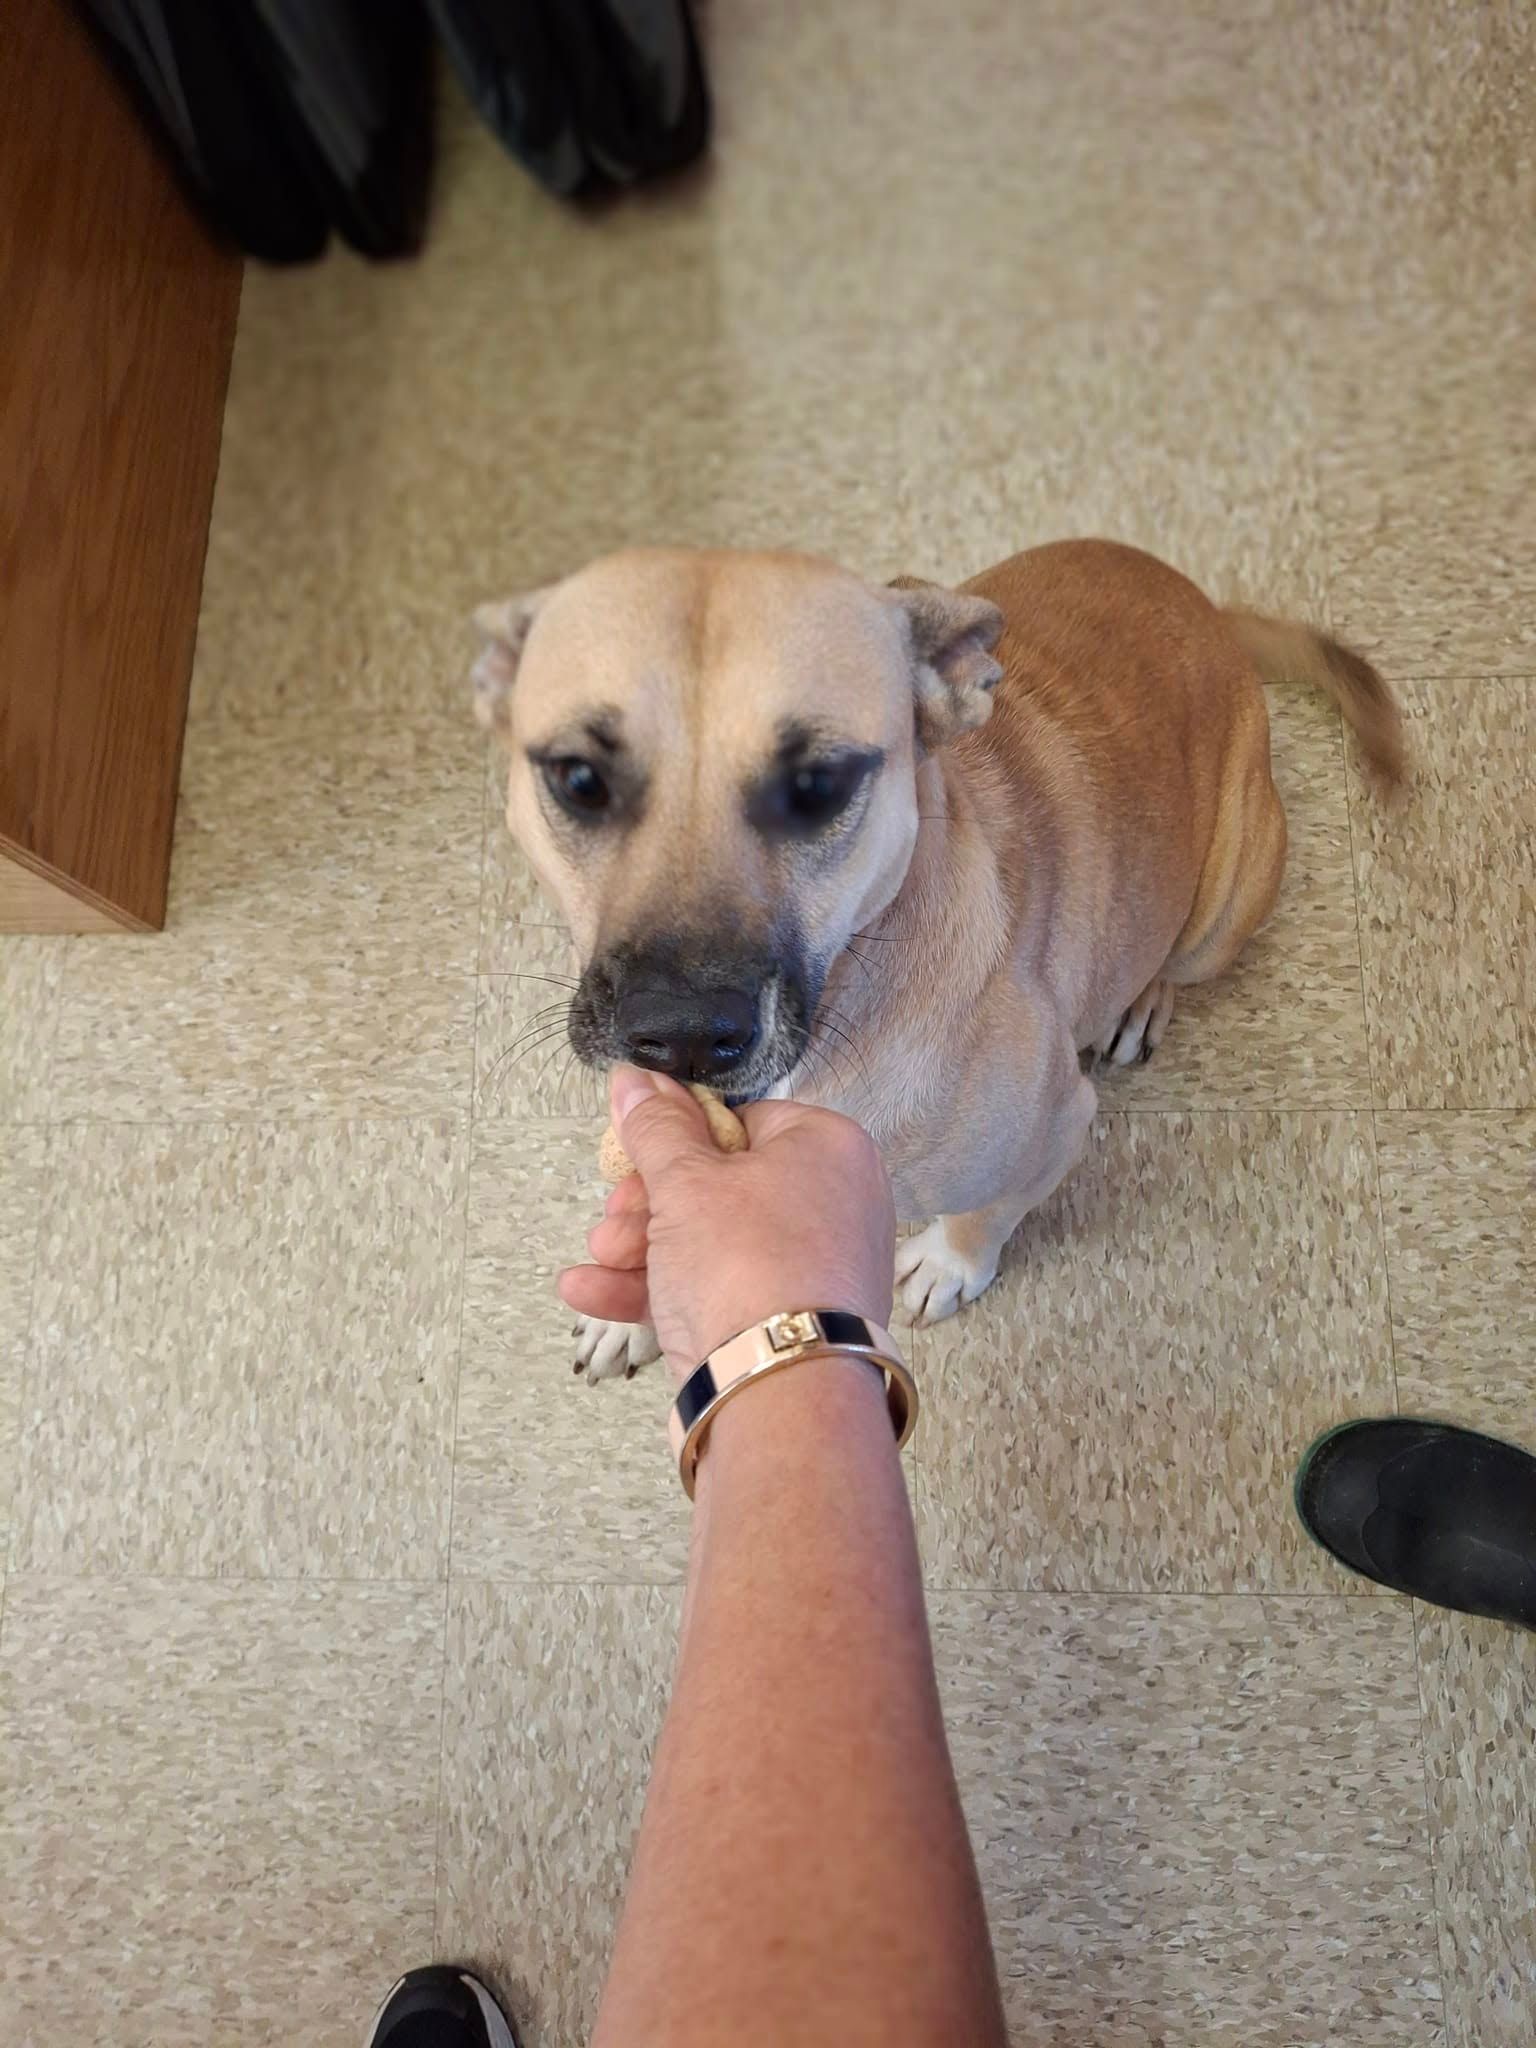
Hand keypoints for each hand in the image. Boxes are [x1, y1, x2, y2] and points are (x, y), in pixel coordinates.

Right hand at [559, 1068, 895, 1383]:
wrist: (779, 1391)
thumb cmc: (747, 1263)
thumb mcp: (687, 1181)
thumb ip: (655, 1127)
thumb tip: (633, 1077)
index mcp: (828, 1147)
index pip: (744, 1120)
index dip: (680, 1140)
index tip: (634, 1158)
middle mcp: (834, 1204)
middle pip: (721, 1186)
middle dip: (647, 1204)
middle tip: (611, 1219)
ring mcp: (813, 1270)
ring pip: (712, 1243)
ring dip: (640, 1248)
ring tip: (599, 1258)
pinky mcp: (785, 1324)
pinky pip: (718, 1292)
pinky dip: (656, 1290)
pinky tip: (590, 1290)